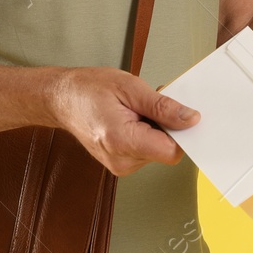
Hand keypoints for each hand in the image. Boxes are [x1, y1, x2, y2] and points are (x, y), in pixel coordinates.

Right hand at [43, 66, 201, 175]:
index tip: (175, 113)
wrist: (62, 99)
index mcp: (122, 141)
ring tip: (133, 111)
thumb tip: (190, 119)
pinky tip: (131, 120)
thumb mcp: (130, 87)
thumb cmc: (89, 89)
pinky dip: (146, 135)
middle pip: (166, 150)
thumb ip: (163, 107)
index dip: (180, 131)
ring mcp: (121, 165)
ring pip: (158, 150)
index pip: (172, 151)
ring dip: (155, 129)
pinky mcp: (121, 164)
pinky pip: (147, 151)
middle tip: (146, 105)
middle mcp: (122, 160)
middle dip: (166, 126)